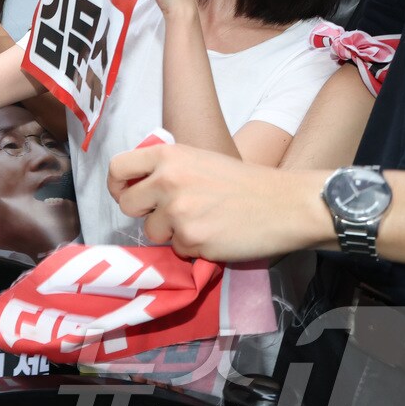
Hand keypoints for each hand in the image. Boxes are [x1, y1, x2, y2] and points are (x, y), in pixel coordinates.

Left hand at [109, 142, 329, 261]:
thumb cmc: (244, 182)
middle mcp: (167, 180)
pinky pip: (178, 250)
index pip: (118, 168)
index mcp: (168, 155)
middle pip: (127, 205)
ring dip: (172, 233)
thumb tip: (137, 188)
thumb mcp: (199, 159)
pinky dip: (193, 248)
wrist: (286, 204)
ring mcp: (178, 211)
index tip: (126, 194)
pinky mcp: (192, 239)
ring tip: (203, 222)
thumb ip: (167, 169)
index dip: (118, 185)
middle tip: (171, 214)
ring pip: (153, 232)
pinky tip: (217, 235)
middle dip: (145, 214)